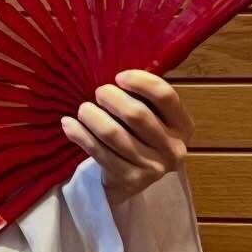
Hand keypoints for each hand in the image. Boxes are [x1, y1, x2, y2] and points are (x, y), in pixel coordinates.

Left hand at [60, 68, 194, 205]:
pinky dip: (79, 134)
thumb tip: (113, 72)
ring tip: (83, 109)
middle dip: (110, 97)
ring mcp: (154, 168)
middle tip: (98, 93)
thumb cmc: (137, 135)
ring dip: (91, 116)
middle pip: (136, 114)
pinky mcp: (130, 180)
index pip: (165, 96)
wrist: (130, 178)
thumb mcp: (150, 115)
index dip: (140, 81)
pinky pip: (98, 151)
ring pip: (113, 133)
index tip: (118, 77)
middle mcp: (174, 148)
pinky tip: (68, 124)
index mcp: (183, 125)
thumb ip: (141, 97)